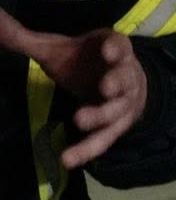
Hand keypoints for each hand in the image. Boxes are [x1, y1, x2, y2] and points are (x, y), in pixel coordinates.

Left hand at [0, 7, 148, 168]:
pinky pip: (104, 139)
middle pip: (125, 79)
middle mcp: (125, 76)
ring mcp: (124, 103)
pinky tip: (69, 159)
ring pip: (117, 110)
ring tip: (80, 120)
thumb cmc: (84, 63)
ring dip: (102, 115)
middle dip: (117, 83)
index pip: (120, 46)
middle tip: (106, 87)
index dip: (115, 49)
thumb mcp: (57, 49)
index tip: (107, 51)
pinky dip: (88, 149)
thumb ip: (26, 40)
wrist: (115, 85)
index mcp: (114, 50)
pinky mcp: (116, 127)